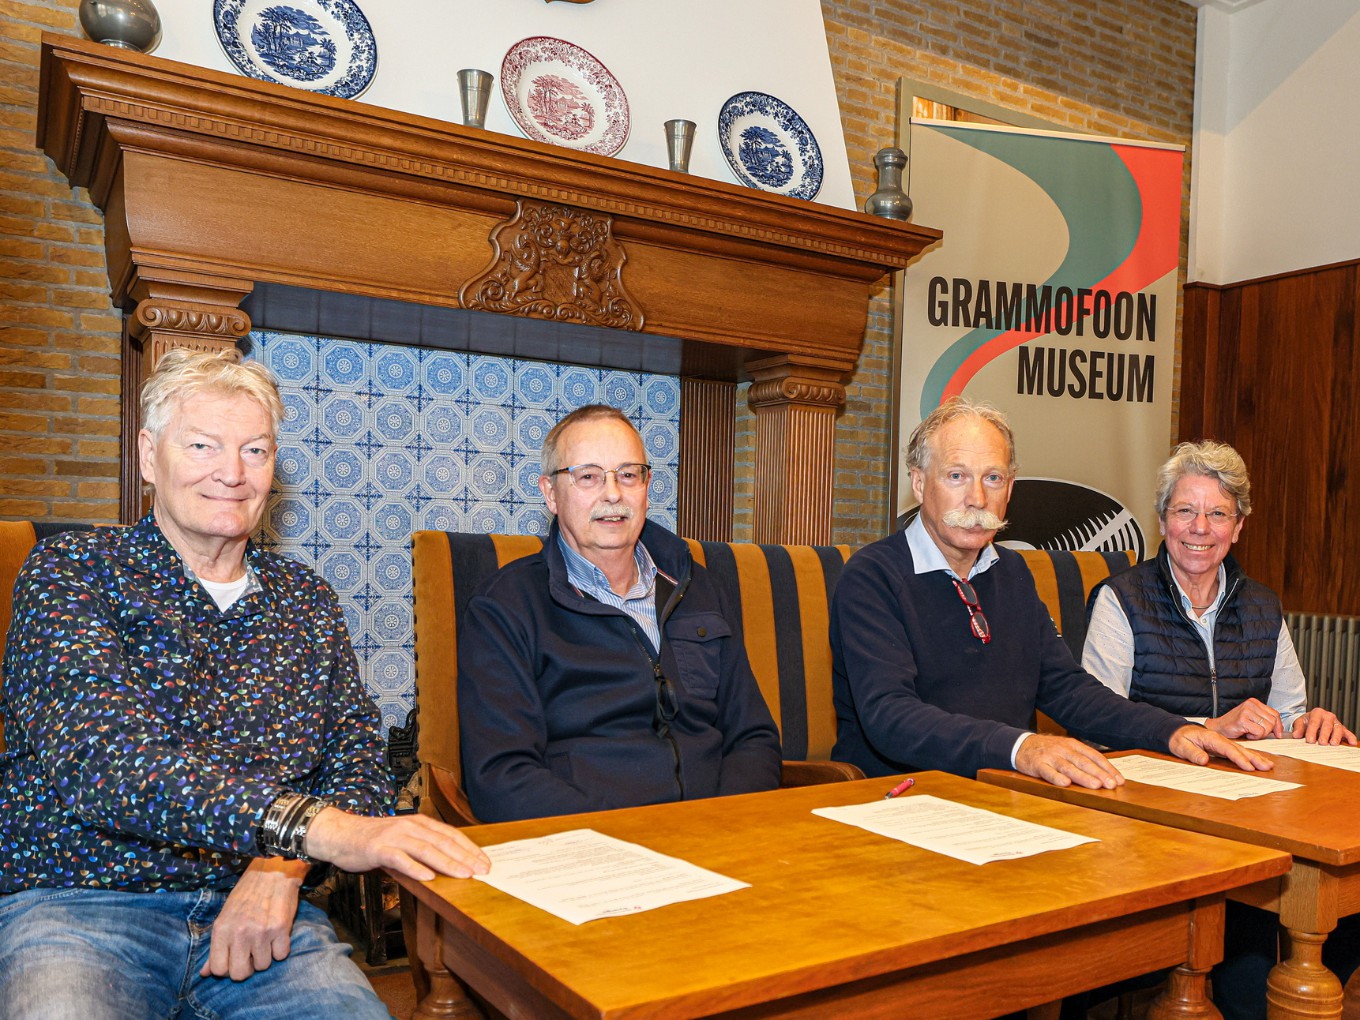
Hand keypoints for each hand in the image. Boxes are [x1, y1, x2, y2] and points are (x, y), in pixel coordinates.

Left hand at [202, 857, 307, 980]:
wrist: (273, 872)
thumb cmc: (247, 895)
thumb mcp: (225, 917)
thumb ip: (216, 947)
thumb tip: (205, 973)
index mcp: (222, 930)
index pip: (219, 969)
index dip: (228, 968)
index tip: (235, 958)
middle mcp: (239, 933)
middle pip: (240, 974)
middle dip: (247, 968)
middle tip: (251, 954)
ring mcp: (261, 932)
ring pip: (263, 966)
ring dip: (266, 956)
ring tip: (265, 940)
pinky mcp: (281, 929)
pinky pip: (281, 955)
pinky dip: (281, 949)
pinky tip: (278, 936)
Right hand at [305, 809, 490, 881]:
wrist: (341, 833)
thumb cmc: (375, 839)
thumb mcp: (403, 838)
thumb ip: (423, 846)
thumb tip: (449, 862)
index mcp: (419, 823)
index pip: (451, 835)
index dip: (470, 849)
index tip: (485, 862)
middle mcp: (410, 826)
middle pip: (443, 842)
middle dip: (465, 857)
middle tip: (482, 871)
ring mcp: (395, 837)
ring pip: (426, 850)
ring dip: (447, 863)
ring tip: (464, 875)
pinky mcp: (379, 849)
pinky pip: (400, 859)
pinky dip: (415, 868)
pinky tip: (429, 877)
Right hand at [1014, 733, 1123, 788]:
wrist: (1020, 745)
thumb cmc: (1048, 750)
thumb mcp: (1066, 749)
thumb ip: (1082, 760)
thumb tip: (1105, 775)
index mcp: (1073, 745)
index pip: (1094, 756)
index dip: (1107, 768)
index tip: (1119, 780)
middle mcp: (1063, 749)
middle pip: (1083, 762)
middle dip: (1099, 774)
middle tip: (1111, 785)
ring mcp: (1050, 756)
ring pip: (1068, 767)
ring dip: (1083, 777)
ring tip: (1095, 785)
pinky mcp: (1037, 764)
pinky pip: (1047, 772)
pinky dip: (1056, 777)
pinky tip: (1065, 784)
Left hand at [1168, 725, 1274, 771]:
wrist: (1177, 731)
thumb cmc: (1178, 738)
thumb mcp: (1181, 746)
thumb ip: (1192, 753)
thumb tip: (1204, 760)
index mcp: (1211, 738)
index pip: (1228, 749)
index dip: (1239, 759)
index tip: (1249, 767)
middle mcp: (1220, 740)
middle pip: (1240, 749)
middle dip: (1254, 758)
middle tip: (1267, 766)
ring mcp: (1222, 743)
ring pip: (1241, 750)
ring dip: (1255, 757)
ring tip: (1268, 765)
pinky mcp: (1222, 747)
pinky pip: (1237, 752)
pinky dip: (1248, 757)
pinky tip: (1256, 762)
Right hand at [1205, 697, 1282, 739]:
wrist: (1217, 728)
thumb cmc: (1235, 725)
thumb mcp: (1252, 719)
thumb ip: (1266, 720)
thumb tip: (1280, 731)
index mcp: (1254, 702)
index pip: (1275, 714)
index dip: (1278, 726)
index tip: (1277, 734)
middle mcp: (1250, 704)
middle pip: (1273, 721)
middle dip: (1267, 731)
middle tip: (1255, 732)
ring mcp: (1246, 711)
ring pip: (1267, 727)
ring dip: (1260, 734)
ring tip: (1249, 732)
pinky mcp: (1242, 720)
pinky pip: (1259, 732)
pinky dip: (1254, 736)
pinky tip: (1245, 733)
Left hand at [1290, 708, 1357, 744]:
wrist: (1312, 720)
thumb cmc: (1307, 722)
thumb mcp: (1300, 722)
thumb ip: (1298, 728)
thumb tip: (1296, 735)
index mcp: (1317, 713)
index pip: (1314, 722)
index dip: (1312, 731)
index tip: (1309, 740)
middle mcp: (1328, 716)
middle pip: (1327, 726)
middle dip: (1324, 735)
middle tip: (1322, 743)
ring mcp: (1336, 722)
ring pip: (1337, 729)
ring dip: (1336, 737)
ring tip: (1333, 744)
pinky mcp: (1342, 729)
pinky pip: (1347, 733)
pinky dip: (1350, 737)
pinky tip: (1352, 743)